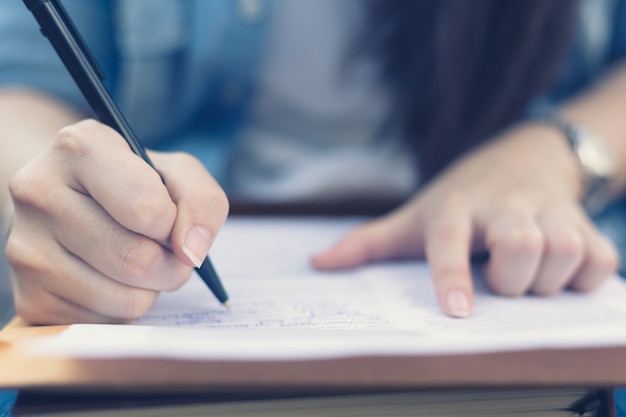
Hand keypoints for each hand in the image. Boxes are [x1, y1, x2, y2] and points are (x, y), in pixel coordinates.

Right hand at [6, 120, 228, 323]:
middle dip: (171, 264)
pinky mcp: (29, 298)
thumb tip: (191, 252)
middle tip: (166, 250)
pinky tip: (109, 279)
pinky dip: (123, 309)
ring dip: (150, 289)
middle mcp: (39, 193)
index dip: (174, 223)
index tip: (170, 220)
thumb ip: (202, 200)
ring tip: (136, 260)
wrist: (69, 202)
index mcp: (78, 148)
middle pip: (138, 261)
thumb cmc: (132, 185)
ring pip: (125, 300)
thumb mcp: (176, 173)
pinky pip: (106, 323)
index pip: (147, 208)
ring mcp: (25, 249)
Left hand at [312, 123, 619, 317]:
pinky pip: (601, 259)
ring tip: (527, 276)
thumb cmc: (460, 198)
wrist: (523, 156)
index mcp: (455, 207)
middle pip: (522, 244)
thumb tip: (317, 263)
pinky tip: (559, 273)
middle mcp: (504, 205)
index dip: (452, 275)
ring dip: (549, 279)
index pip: (450, 239)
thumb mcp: (413, 216)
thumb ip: (368, 242)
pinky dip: (585, 277)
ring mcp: (549, 210)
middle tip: (500, 282)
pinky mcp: (584, 219)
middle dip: (513, 278)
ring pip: (566, 251)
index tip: (456, 313)